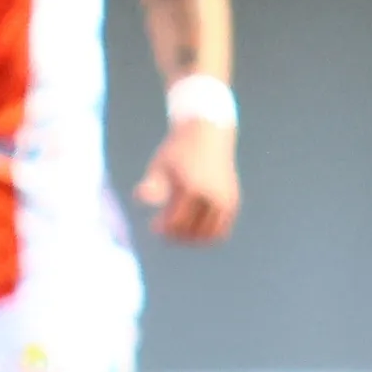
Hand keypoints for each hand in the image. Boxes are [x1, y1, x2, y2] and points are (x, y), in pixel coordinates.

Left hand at [132, 118, 239, 242]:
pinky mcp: (233, 201)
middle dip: (176, 235)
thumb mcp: (160, 164)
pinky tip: (193, 228)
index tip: (153, 225)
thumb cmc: (178, 150)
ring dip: (192, 238)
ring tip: (178, 229)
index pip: (177, 221)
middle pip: (193, 231)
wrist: (208, 133)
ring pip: (210, 235)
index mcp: (193, 187)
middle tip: (163, 229)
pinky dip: (208, 235)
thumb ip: (152, 184)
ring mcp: (226, 200)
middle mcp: (213, 195)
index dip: (163, 228)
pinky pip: (222, 230)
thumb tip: (139, 198)